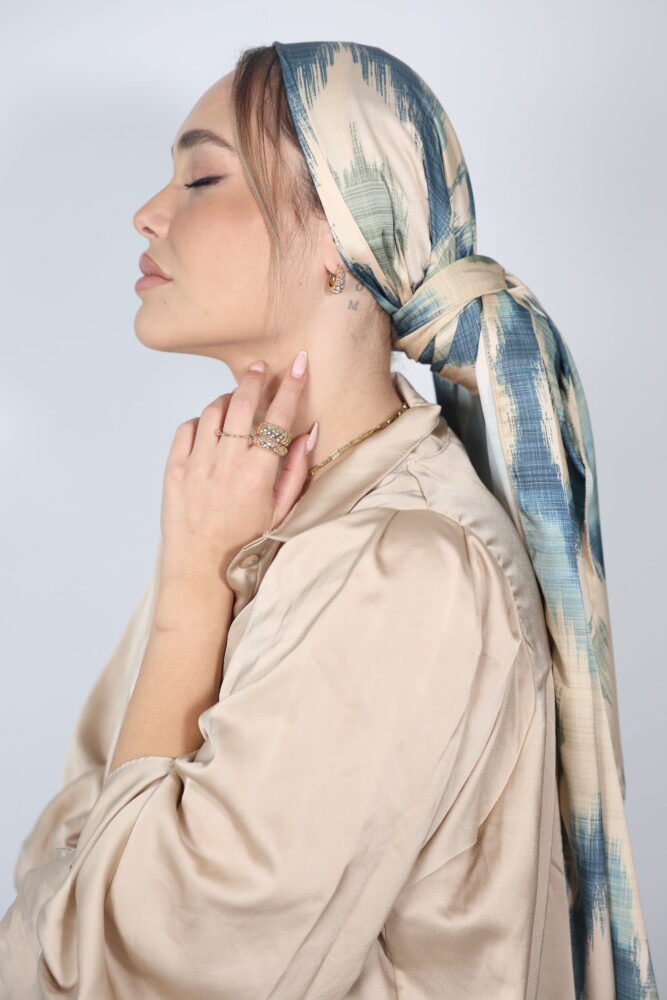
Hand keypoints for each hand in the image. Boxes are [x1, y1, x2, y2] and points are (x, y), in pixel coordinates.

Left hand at [157, 351, 315, 588]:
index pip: (278, 417)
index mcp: (258, 474)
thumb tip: (308, 433)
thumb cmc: (244, 545)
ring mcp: (196, 464)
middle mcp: (226, 464)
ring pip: (212, 411)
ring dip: (227, 399)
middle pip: (241, 403)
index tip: (297, 363)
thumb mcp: (281, 512)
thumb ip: (296, 471)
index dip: (290, 385)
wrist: (200, 570)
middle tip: (260, 368)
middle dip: (254, 378)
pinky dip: (200, 421)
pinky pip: (187, 428)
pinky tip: (210, 430)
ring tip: (236, 402)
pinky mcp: (173, 469)